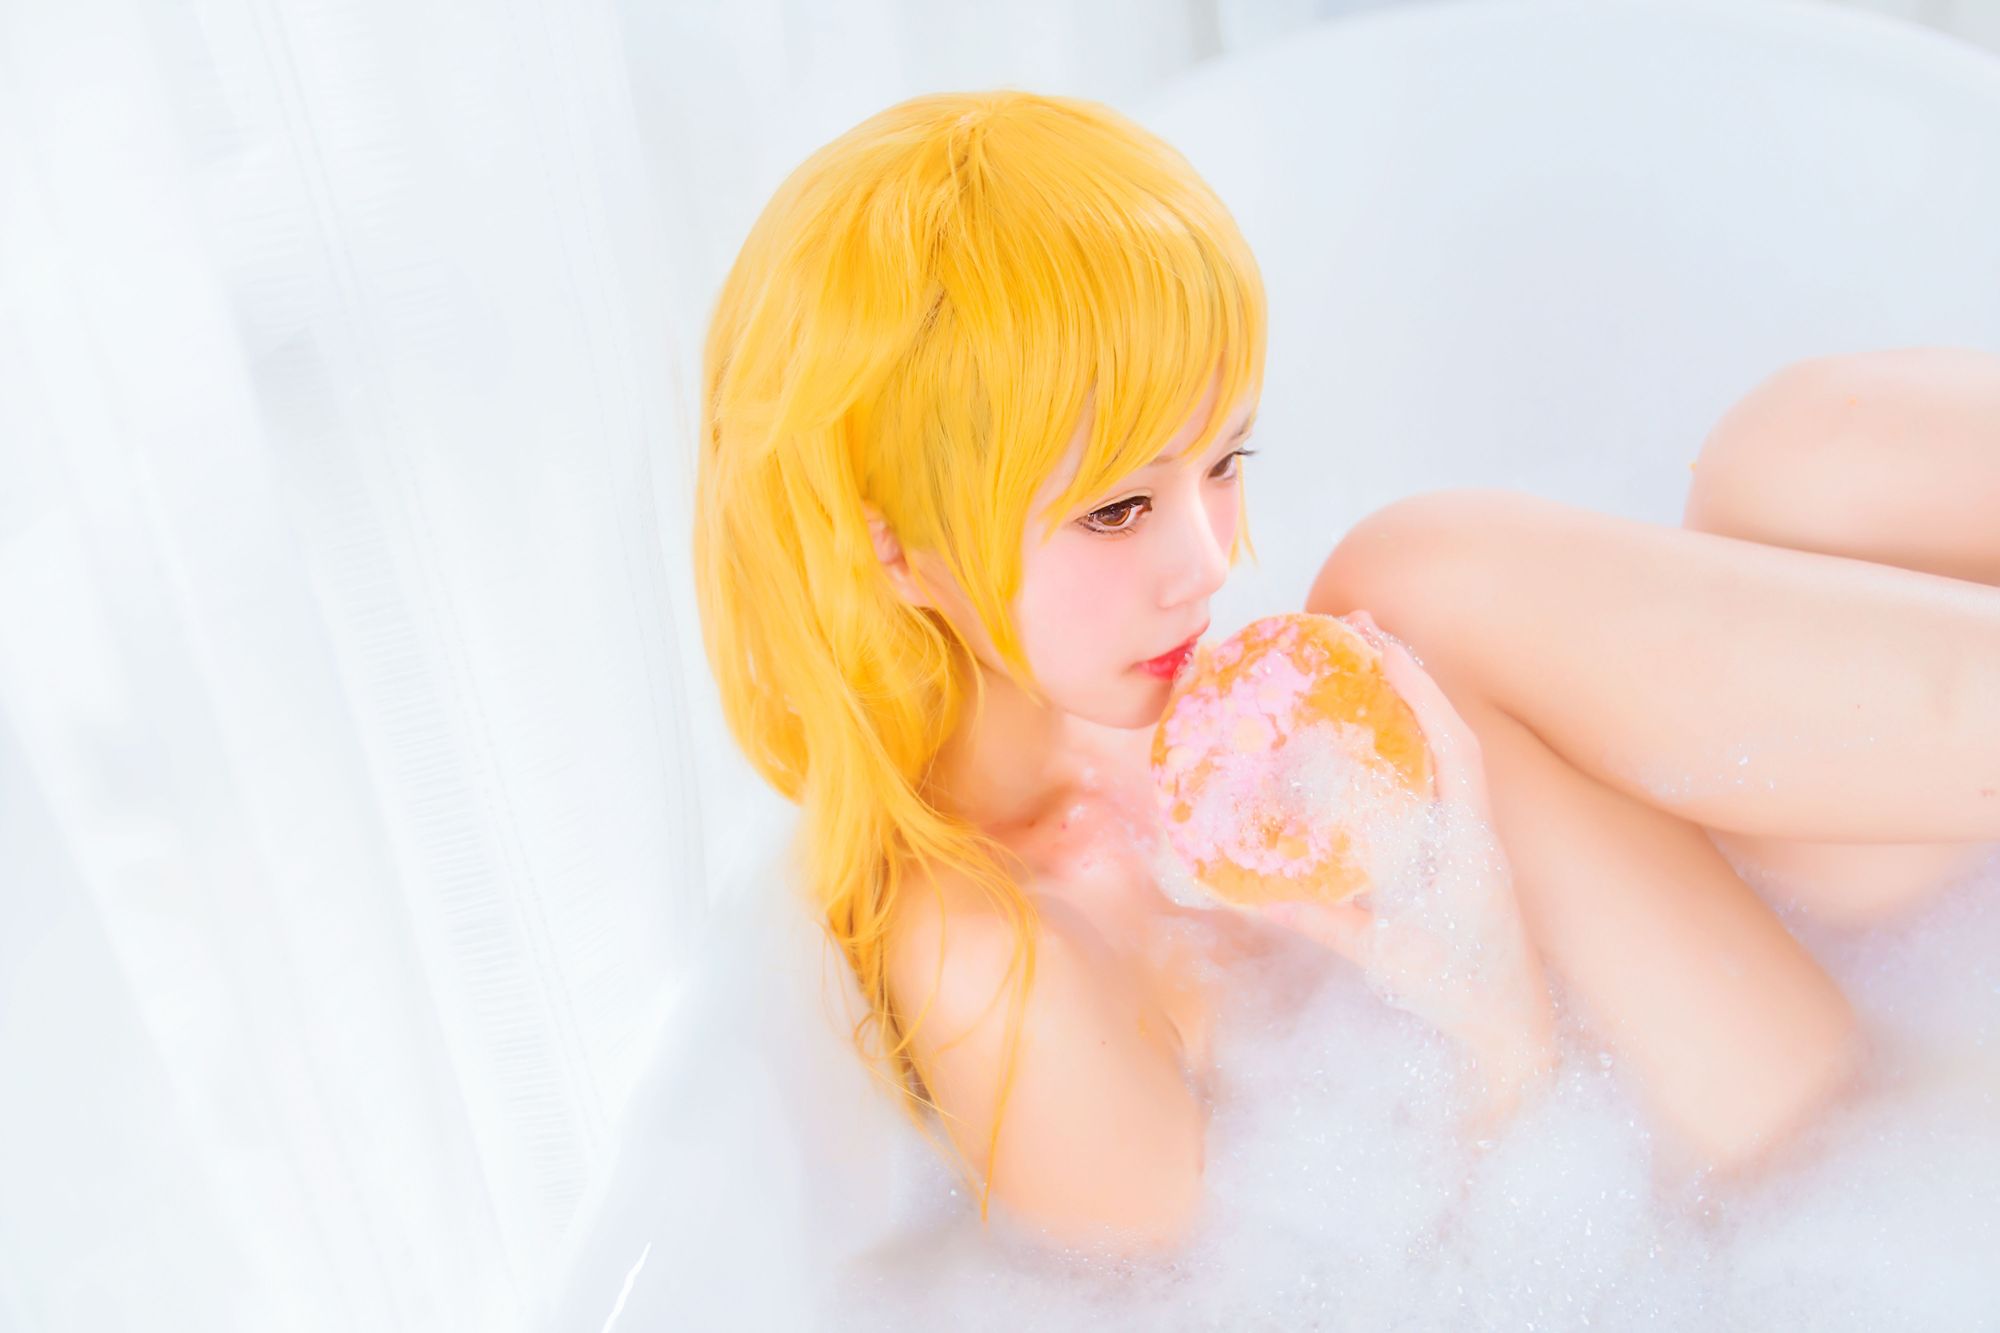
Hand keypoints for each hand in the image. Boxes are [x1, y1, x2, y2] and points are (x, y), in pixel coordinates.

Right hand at [1258, 610, 1557, 1126]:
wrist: (1518, 1039)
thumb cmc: (1465, 1001)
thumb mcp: (1388, 960)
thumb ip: (1323, 924)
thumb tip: (1253, 897)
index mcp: (1470, 841)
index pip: (1452, 744)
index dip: (1419, 689)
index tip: (1378, 642)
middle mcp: (1479, 828)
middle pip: (1453, 729)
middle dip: (1410, 674)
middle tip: (1359, 628)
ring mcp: (1476, 839)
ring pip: (1453, 749)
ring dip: (1415, 701)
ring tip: (1368, 662)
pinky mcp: (1467, 854)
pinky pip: (1444, 778)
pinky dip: (1415, 740)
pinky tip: (1379, 734)